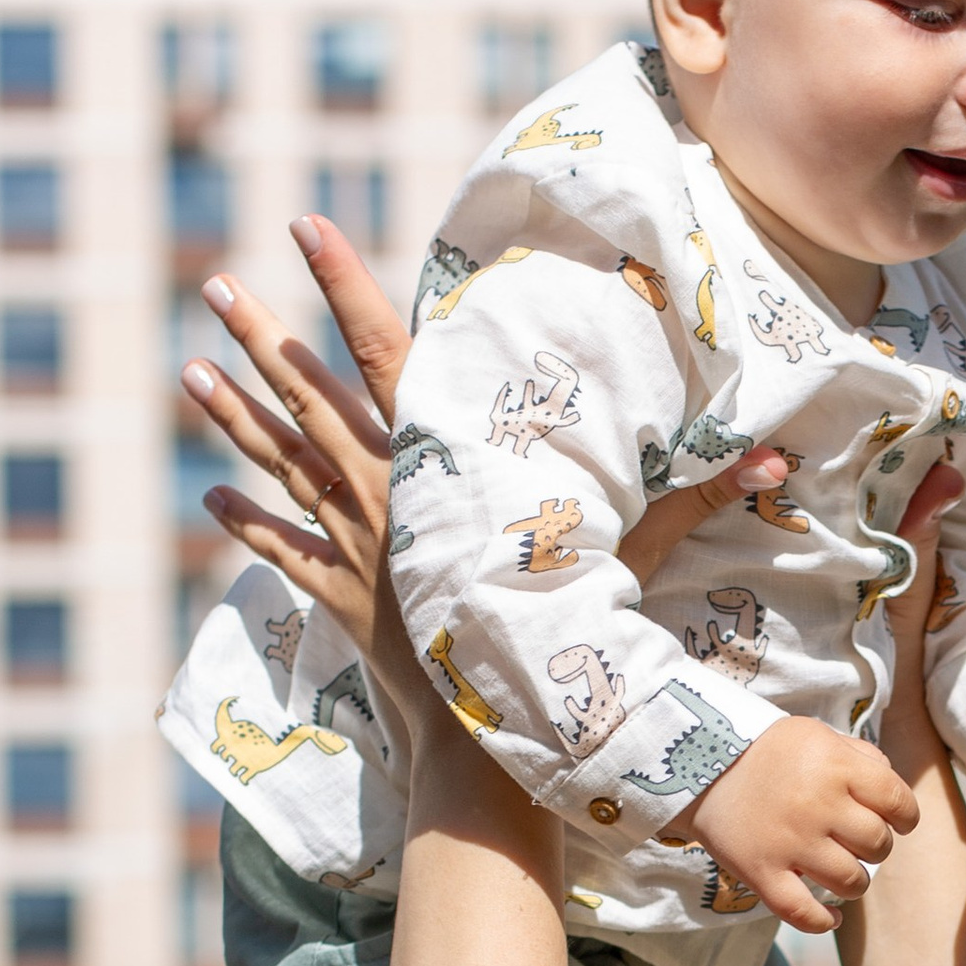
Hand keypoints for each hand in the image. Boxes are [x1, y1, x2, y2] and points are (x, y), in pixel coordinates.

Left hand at [190, 221, 795, 650]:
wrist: (489, 738)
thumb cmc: (560, 640)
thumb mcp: (632, 558)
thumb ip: (694, 502)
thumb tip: (778, 461)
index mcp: (442, 462)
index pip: (388, 353)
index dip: (346, 284)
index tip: (307, 226)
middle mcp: (386, 489)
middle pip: (312, 396)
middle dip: (264, 334)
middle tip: (215, 280)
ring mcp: (355, 542)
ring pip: (283, 464)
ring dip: (234, 418)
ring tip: (187, 369)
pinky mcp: (340, 595)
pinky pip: (282, 553)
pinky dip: (250, 525)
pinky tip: (213, 500)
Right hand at [663, 719, 919, 934]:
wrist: (698, 762)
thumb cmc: (767, 750)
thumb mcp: (817, 736)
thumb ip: (860, 757)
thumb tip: (892, 788)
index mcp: (836, 767)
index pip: (897, 800)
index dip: (906, 816)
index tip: (898, 821)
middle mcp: (817, 805)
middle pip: (878, 844)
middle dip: (877, 847)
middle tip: (859, 842)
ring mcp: (789, 842)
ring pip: (850, 882)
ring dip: (855, 883)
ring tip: (843, 874)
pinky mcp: (760, 872)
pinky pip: (802, 912)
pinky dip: (823, 921)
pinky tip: (832, 917)